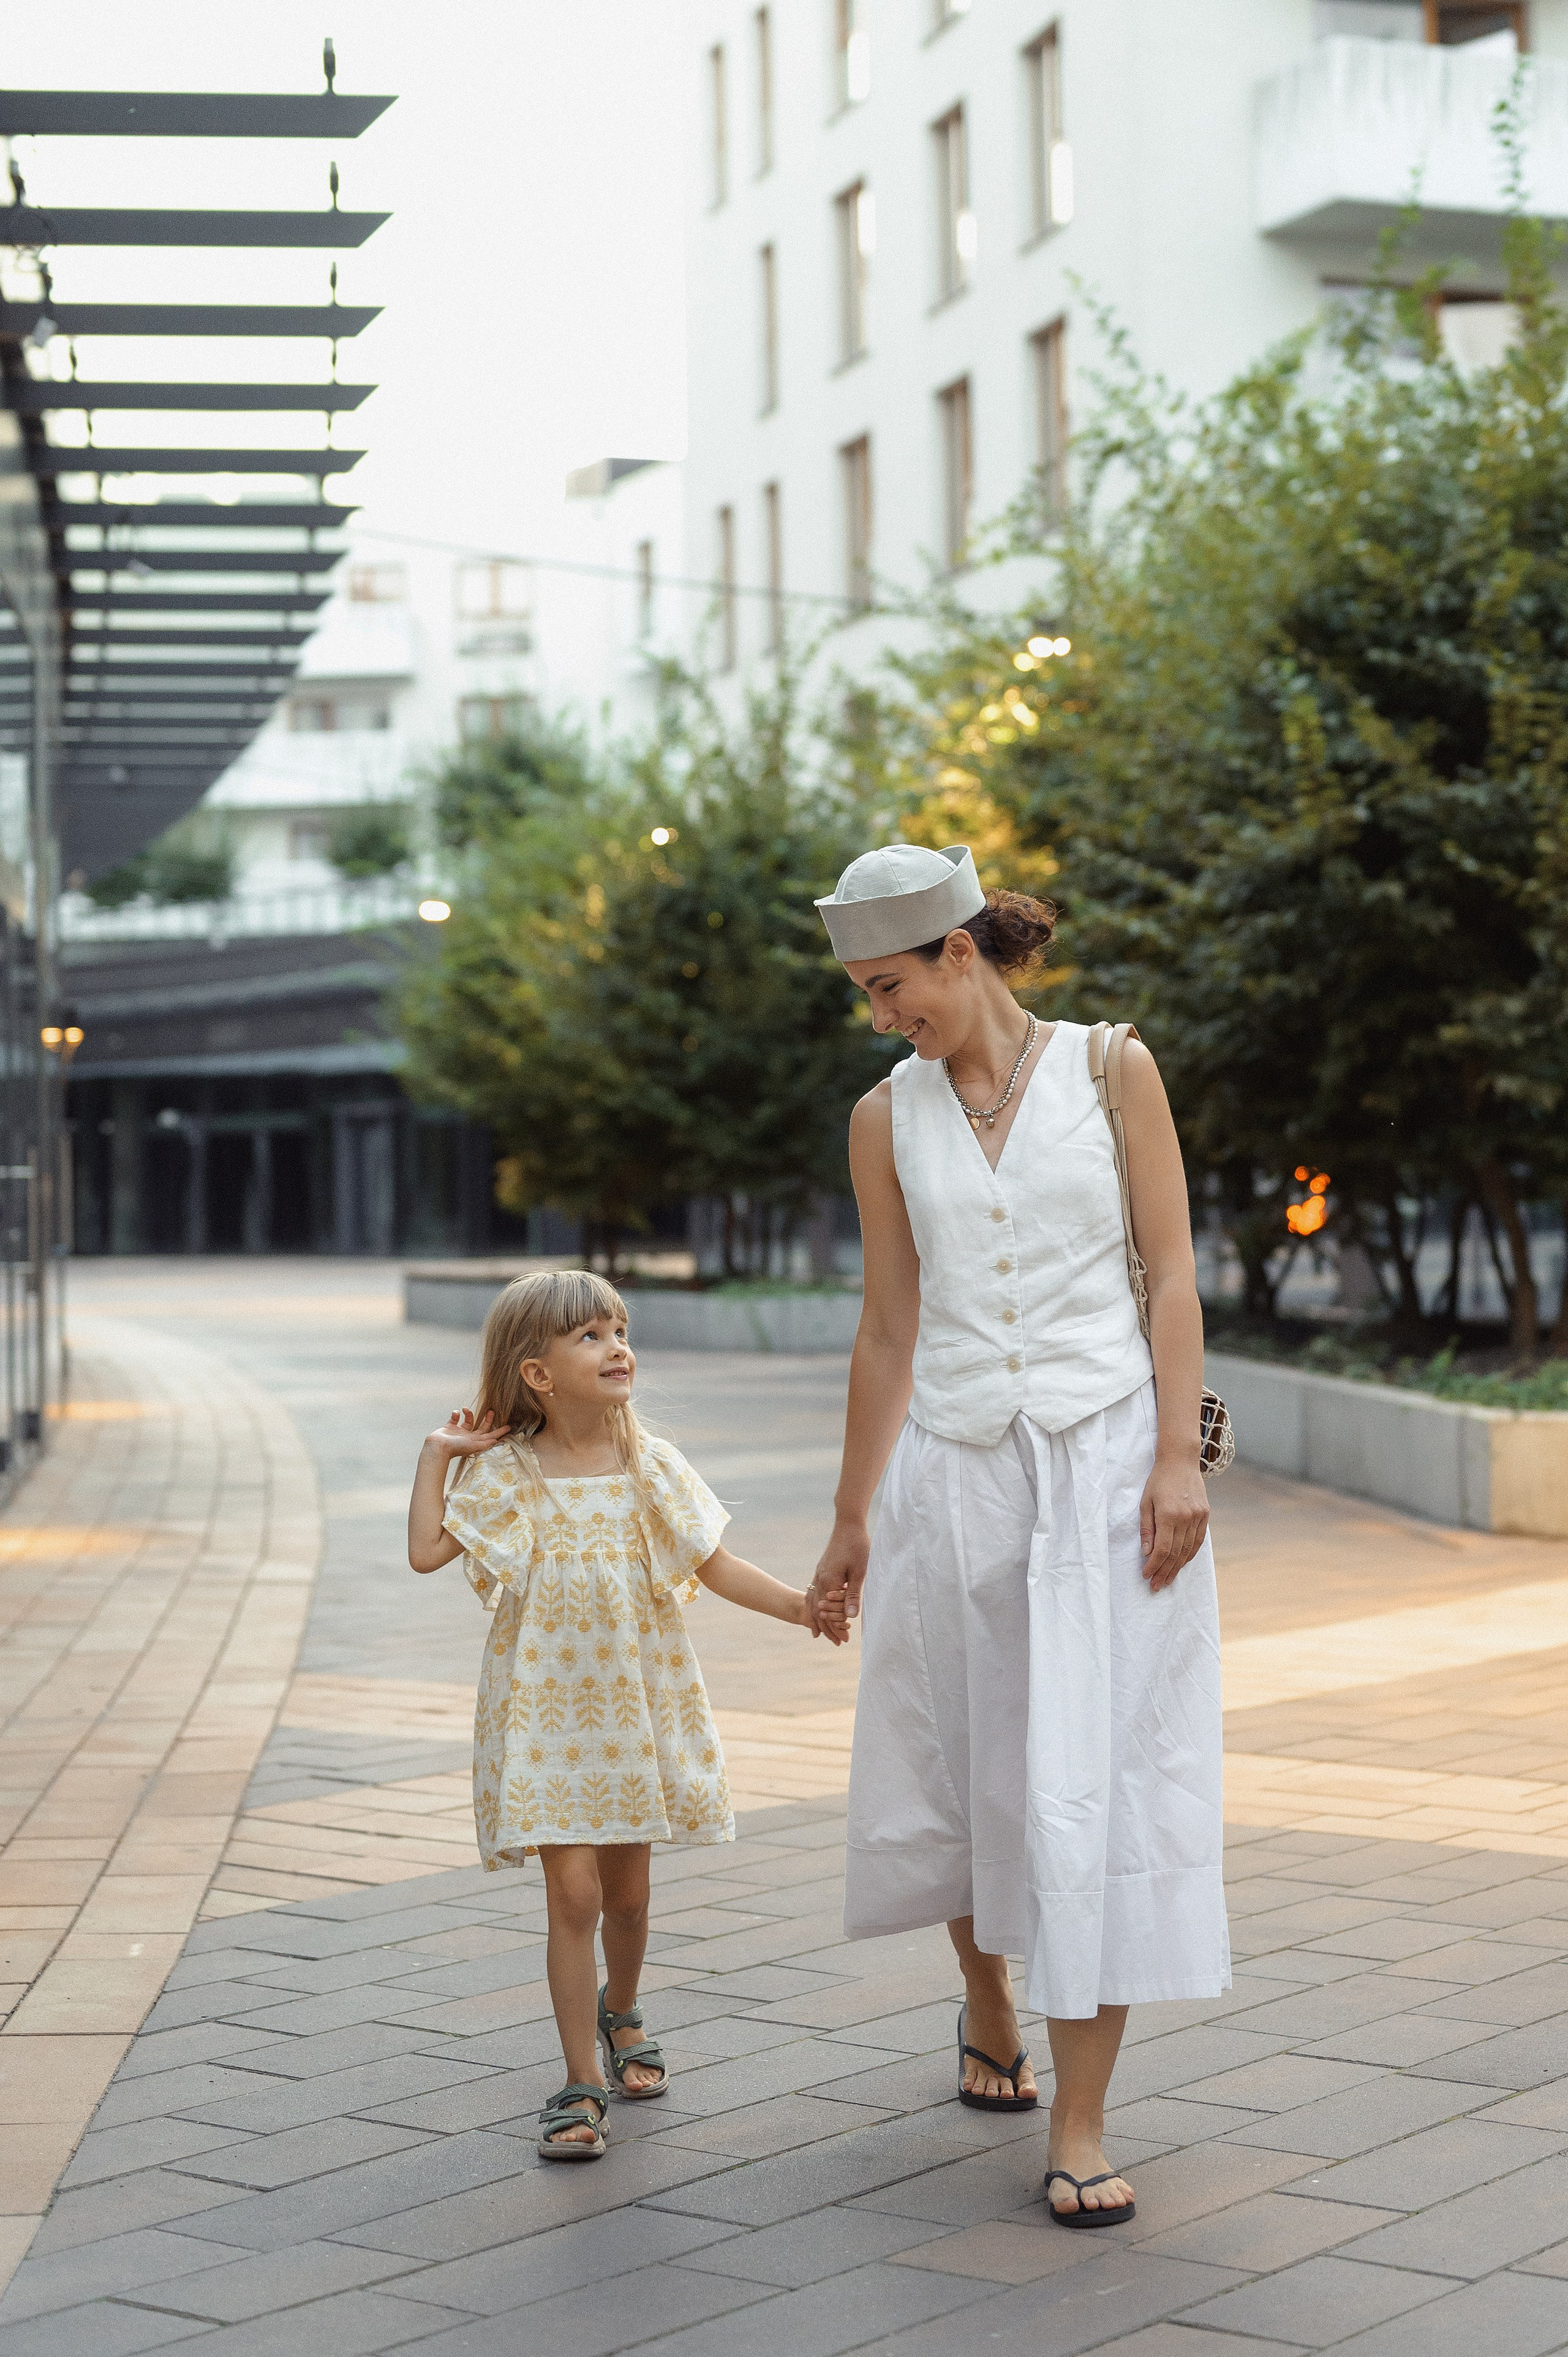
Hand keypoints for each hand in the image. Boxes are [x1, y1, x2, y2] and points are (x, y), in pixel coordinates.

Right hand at [425, 1408, 511, 1459]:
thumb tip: (495, 1440)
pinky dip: (455, 1413)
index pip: (491, 1436)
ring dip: (468, 1413)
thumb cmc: (455, 1448)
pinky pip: (455, 1417)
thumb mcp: (472, 1446)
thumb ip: (484, 1443)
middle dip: (488, 1419)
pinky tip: (455, 1413)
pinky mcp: (449, 1427)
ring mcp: (459, 1431)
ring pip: (468, 1420)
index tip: (509, 1426)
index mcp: (475, 1442)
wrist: (438, 1447)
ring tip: (465, 1409)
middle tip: (491, 1411)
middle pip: (482, 1427)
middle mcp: (468, 1436)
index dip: (500, 1432)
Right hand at [809, 1516, 869, 1634]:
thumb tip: (850, 1617)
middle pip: (819, 1610)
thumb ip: (853, 1595)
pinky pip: (814, 1594)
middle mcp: (820, 1580)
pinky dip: (815, 1606)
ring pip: (814, 1603)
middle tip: (839, 1642)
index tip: (845, 1640)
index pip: (829, 1612)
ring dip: (820, 1619)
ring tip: (823, 1633)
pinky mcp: (821, 1571)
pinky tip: (819, 1610)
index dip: (837, 1627)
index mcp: (829, 1582)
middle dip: (828, 1627)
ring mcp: (818, 1575)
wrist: (848, 1525)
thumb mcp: (860, 1572)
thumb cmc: (857, 1546)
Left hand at [1139, 1455, 1208, 1591]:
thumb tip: (1146, 1552)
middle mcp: (1186, 1518)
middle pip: (1176, 1553)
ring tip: (1167, 1579)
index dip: (1154, 1565)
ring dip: (1177, 1567)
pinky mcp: (1205, 1515)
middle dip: (1164, 1572)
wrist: (1180, 1461)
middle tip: (1156, 1586)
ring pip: (1188, 1550)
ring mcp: (1198, 1517)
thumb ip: (1147, 1528)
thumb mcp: (1145, 1502)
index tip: (1146, 1575)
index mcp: (1168, 1514)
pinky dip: (1190, 1554)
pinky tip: (1182, 1564)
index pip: (1162, 1549)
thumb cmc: (1158, 1480)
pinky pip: (1198, 1541)